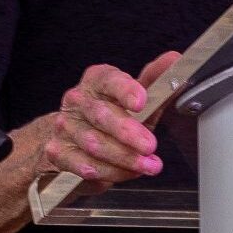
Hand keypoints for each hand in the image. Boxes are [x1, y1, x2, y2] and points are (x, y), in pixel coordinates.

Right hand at [42, 51, 181, 189]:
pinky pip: (84, 165)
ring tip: (147, 165)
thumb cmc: (110, 115)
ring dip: (124, 158)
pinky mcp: (58, 152)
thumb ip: (156, 80)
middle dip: (128, 133)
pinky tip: (124, 173)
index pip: (109, 80)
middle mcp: (78, 100)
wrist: (71, 139)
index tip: (141, 101)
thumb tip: (174, 59)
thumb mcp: (136, 98)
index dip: (126, 90)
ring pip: (94, 144)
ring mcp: (65, 126)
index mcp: (97, 81)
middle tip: (150, 145)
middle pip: (102, 115)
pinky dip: (107, 171)